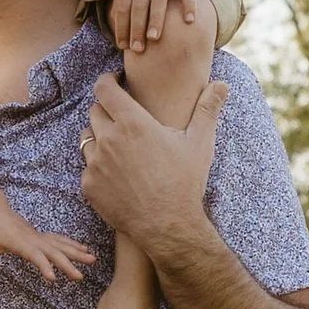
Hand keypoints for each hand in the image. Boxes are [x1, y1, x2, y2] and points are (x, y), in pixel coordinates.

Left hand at [0, 190, 93, 287]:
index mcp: (20, 242)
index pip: (34, 255)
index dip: (43, 265)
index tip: (53, 278)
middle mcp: (33, 238)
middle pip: (53, 251)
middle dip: (68, 263)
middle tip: (80, 276)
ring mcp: (38, 236)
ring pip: (60, 244)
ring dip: (76, 252)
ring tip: (92, 259)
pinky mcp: (40, 235)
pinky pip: (59, 240)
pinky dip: (72, 245)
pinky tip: (83, 250)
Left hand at [80, 72, 225, 258]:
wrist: (168, 226)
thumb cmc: (185, 183)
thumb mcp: (200, 143)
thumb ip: (207, 110)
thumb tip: (221, 85)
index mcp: (133, 123)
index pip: (104, 89)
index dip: (106, 81)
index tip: (113, 82)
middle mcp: (109, 139)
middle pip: (94, 112)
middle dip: (107, 111)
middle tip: (123, 121)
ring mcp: (96, 163)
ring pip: (87, 139)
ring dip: (100, 139)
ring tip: (121, 149)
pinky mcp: (89, 185)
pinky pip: (87, 167)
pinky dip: (99, 167)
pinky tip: (118, 175)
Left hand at [108, 0, 204, 55]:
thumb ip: (122, 1)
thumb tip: (116, 28)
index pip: (122, 7)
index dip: (122, 27)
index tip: (123, 46)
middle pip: (139, 6)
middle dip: (136, 28)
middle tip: (137, 49)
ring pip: (159, 0)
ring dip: (156, 20)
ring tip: (154, 38)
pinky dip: (189, 6)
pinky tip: (189, 21)